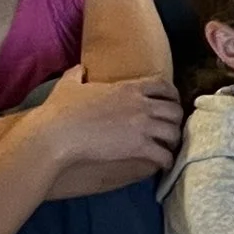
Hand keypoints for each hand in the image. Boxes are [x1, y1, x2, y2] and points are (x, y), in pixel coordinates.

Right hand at [25, 66, 184, 185]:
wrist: (57, 134)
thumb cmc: (60, 111)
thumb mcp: (69, 85)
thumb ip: (77, 74)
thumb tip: (78, 68)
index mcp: (128, 88)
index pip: (163, 85)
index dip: (172, 95)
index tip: (172, 103)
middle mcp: (140, 104)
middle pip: (175, 110)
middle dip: (176, 120)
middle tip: (171, 129)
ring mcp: (142, 125)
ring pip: (174, 132)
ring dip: (173, 141)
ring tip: (169, 148)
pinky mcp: (139, 146)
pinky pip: (164, 154)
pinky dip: (166, 161)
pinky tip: (163, 165)